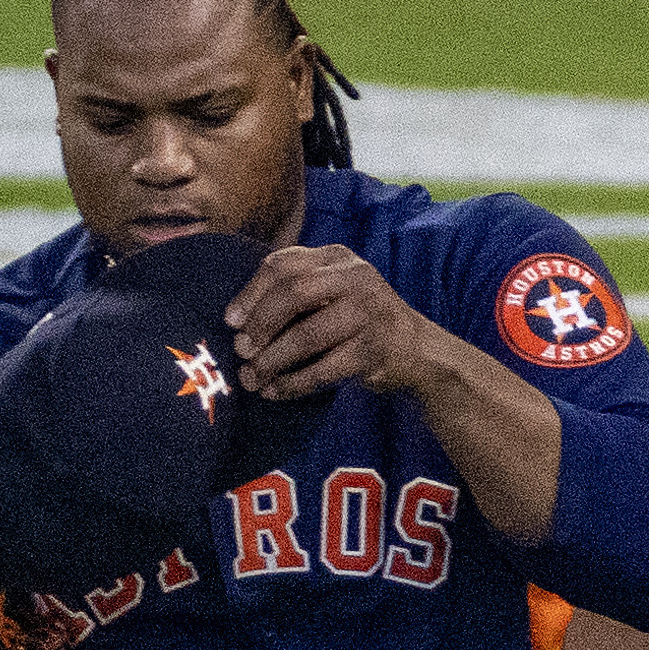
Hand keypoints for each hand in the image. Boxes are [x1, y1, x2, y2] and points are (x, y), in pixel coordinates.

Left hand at [226, 246, 439, 402]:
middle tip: (241, 351)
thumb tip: (238, 319)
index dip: (251, 293)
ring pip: (307, 335)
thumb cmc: (361, 321)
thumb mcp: (335, 290)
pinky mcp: (373, 350)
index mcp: (337, 257)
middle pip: (293, 293)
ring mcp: (368, 313)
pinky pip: (323, 369)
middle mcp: (355, 277)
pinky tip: (276, 392)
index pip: (284, 264)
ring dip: (273, 360)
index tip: (231, 321)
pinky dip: (294, 383)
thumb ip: (297, 289)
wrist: (417, 350)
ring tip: (252, 379)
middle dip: (260, 324)